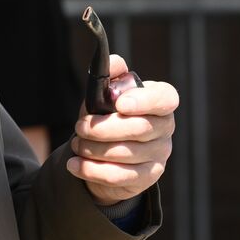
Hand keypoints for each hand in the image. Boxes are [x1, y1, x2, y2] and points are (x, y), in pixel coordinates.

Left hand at [68, 54, 177, 204]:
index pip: (165, 98)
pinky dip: (93, 170)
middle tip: (79, 127)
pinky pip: (120, 176)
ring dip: (94, 150)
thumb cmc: (110, 115)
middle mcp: (165, 128)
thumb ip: (111, 75)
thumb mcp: (107, 93)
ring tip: (76, 144)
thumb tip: (112, 62)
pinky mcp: (147, 177)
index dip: (145, 101)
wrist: (109, 152)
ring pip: (127, 154)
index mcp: (160, 101)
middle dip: (104, 129)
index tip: (120, 103)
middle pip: (140, 128)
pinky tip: (75, 165)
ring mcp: (159, 154)